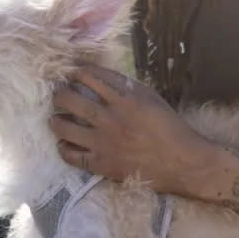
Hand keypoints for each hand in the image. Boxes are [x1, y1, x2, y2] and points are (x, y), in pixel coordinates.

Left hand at [49, 64, 214, 195]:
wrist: (182, 163)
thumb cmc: (170, 127)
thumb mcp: (151, 98)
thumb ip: (126, 87)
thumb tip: (102, 78)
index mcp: (124, 100)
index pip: (91, 78)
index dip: (78, 73)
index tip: (73, 73)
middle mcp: (110, 119)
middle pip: (70, 100)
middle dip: (59, 94)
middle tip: (58, 94)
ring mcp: (103, 143)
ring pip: (65, 128)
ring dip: (55, 120)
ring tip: (56, 118)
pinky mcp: (102, 164)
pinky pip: (72, 156)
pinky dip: (63, 148)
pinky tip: (64, 143)